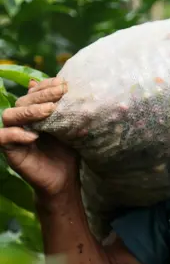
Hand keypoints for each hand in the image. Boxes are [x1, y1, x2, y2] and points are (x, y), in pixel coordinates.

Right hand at [0, 78, 77, 198]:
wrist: (65, 179)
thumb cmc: (68, 152)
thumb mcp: (69, 128)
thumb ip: (65, 110)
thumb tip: (62, 84)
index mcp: (34, 113)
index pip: (34, 93)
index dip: (46, 86)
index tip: (63, 83)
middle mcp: (21, 121)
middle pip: (22, 101)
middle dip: (42, 95)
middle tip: (60, 93)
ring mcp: (13, 135)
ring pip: (10, 115)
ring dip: (29, 111)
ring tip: (49, 110)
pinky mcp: (9, 151)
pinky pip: (3, 138)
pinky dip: (17, 134)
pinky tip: (34, 136)